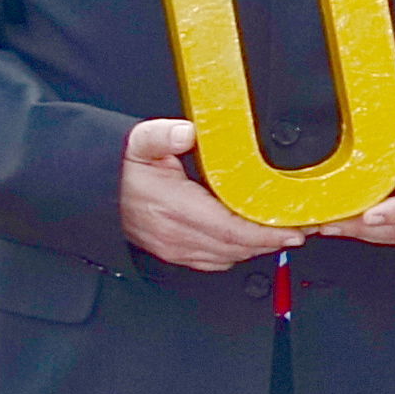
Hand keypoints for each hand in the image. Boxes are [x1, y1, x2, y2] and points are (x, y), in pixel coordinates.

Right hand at [119, 118, 303, 271]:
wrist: (96, 191)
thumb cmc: (121, 170)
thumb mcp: (139, 143)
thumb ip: (162, 135)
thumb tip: (184, 132)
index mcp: (175, 208)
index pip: (232, 229)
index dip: (267, 232)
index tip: (293, 228)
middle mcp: (176, 234)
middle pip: (237, 247)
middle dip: (272, 240)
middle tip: (299, 229)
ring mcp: (175, 247)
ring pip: (229, 257)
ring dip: (257, 248)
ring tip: (281, 233)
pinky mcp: (173, 253)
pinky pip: (214, 262)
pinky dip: (237, 253)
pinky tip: (251, 241)